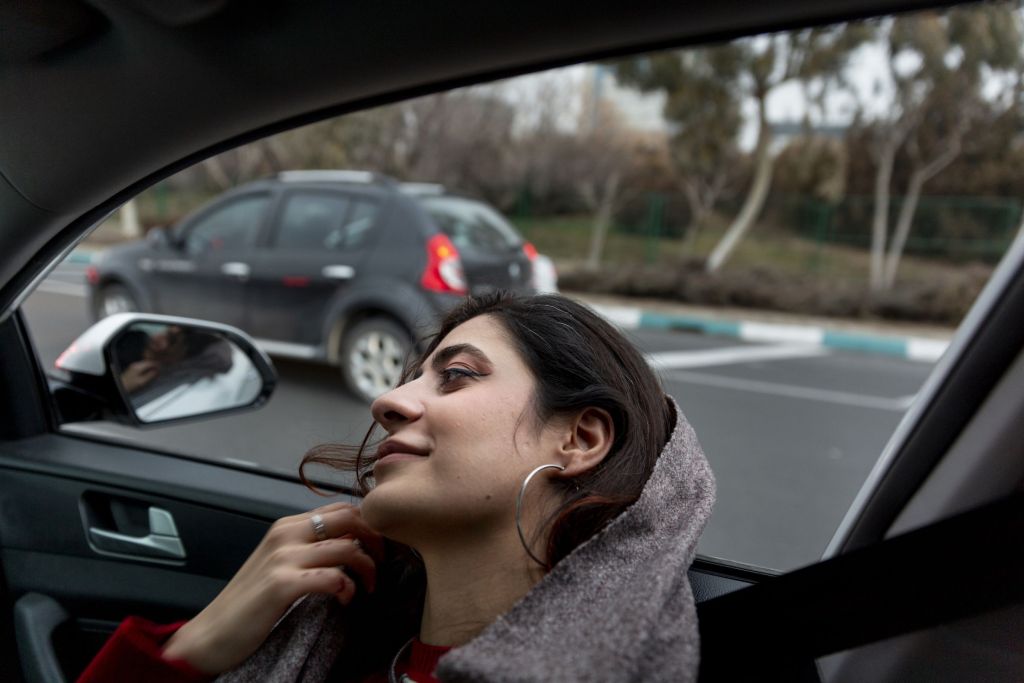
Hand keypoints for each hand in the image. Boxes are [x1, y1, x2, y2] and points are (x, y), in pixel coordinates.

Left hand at [119, 360, 158, 393]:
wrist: (121, 386)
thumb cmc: (130, 385)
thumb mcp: (142, 381)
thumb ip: (150, 375)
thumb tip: (158, 371)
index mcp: (138, 366)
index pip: (150, 362)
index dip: (157, 364)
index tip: (163, 367)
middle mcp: (136, 364)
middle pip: (148, 362)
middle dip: (155, 365)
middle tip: (161, 368)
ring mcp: (134, 366)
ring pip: (145, 364)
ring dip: (151, 366)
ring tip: (156, 370)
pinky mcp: (133, 369)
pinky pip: (143, 366)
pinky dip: (147, 368)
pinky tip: (150, 371)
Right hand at [161, 502, 382, 674]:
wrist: (211, 633)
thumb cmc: (250, 602)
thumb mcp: (280, 562)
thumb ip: (310, 548)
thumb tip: (352, 544)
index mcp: (287, 525)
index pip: (342, 508)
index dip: (370, 524)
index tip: (380, 547)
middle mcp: (285, 533)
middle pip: (351, 519)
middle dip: (376, 539)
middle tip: (382, 563)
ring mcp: (283, 557)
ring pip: (347, 547)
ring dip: (367, 568)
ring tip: (367, 588)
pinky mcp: (282, 584)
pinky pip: (333, 577)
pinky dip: (348, 588)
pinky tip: (345, 600)